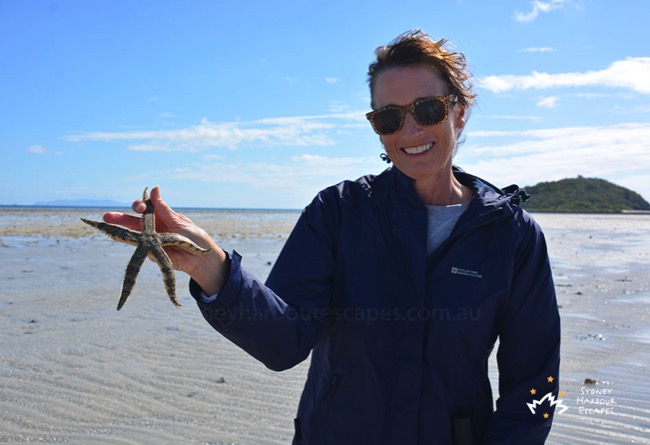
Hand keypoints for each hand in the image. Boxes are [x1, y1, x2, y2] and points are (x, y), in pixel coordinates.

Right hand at [103, 187, 228, 294]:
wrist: (200, 257)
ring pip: (131, 234)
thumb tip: (154, 189)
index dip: (139, 206)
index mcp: (159, 216)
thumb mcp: (178, 220)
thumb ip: (163, 208)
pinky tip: (128, 241)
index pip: (144, 208)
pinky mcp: (151, 253)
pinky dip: (136, 244)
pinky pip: (141, 249)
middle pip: (132, 221)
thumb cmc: (192, 236)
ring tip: (104, 226)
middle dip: (119, 218)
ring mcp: (149, 241)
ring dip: (117, 231)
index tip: (139, 207)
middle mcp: (152, 227)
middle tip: (106, 217)